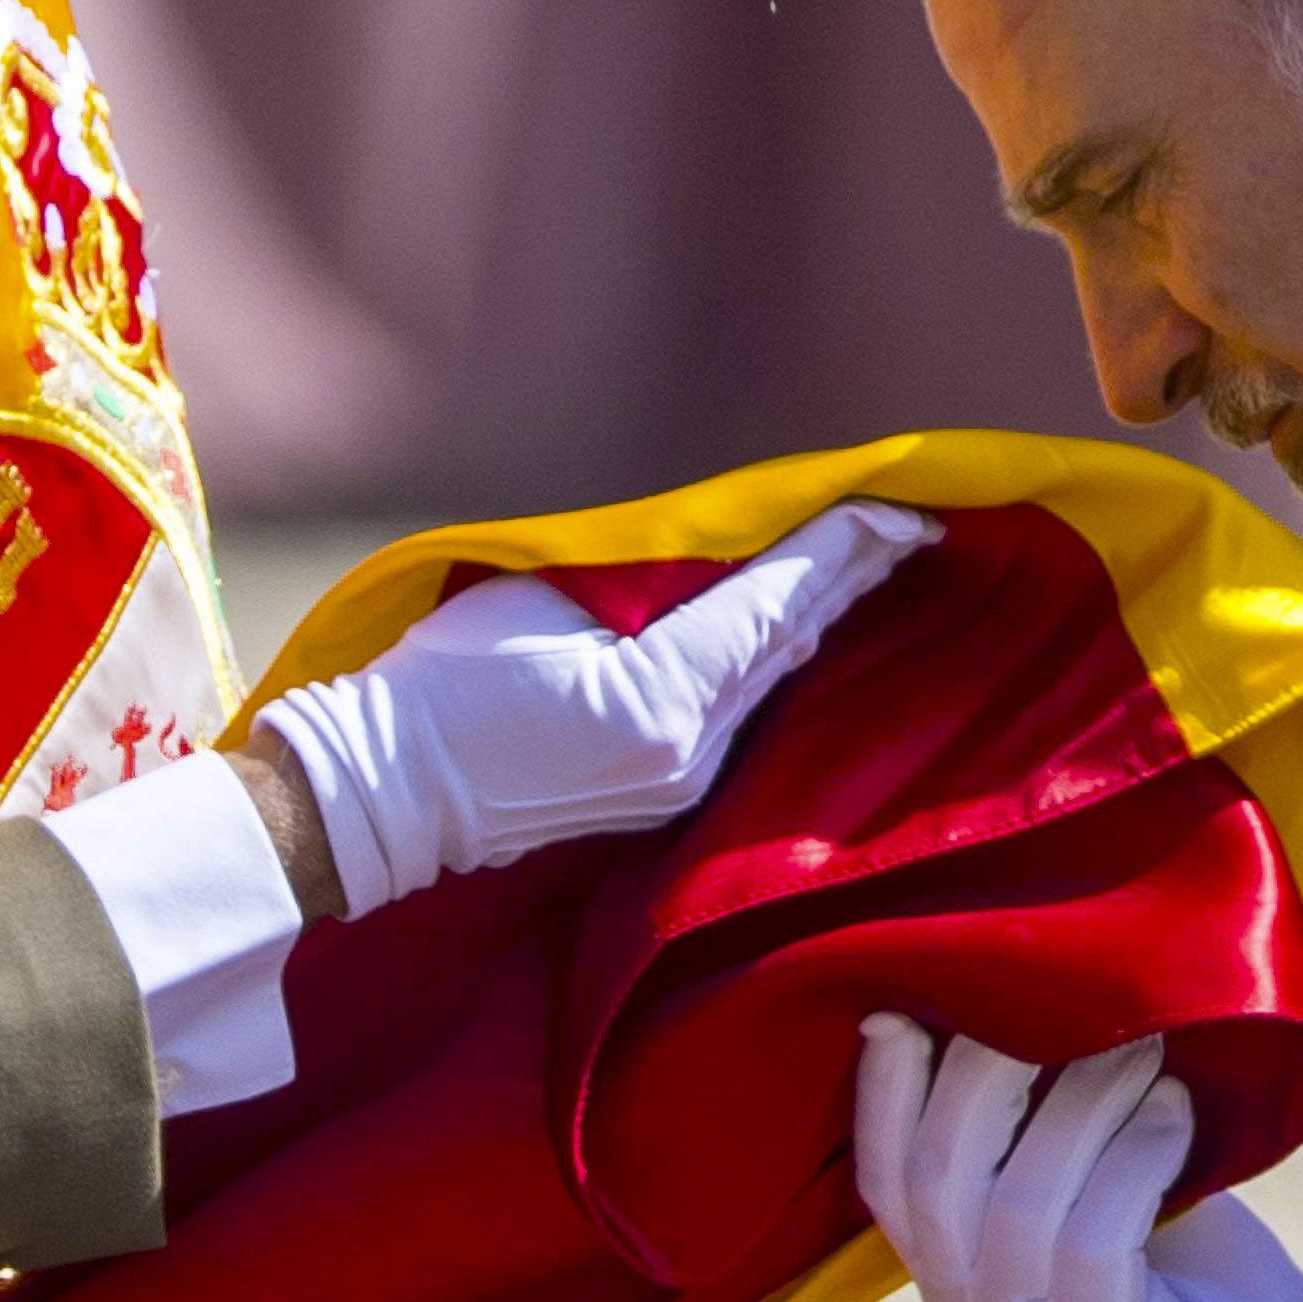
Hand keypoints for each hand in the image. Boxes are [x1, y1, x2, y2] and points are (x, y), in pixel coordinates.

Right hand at [252, 502, 936, 915]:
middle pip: (793, 645)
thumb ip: (648, 582)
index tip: (901, 507)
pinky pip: (742, 711)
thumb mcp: (546, 602)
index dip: (843, 549)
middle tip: (915, 523)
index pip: (778, 605)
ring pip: (775, 680)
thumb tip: (727, 558)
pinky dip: (776, 659)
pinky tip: (800, 627)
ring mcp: (681, 782)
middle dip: (855, 579)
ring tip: (876, 562)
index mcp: (662, 699)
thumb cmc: (445, 683)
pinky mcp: (663, 792)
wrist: (386, 794)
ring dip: (822, 617)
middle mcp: (691, 752)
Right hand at [847, 1020, 1302, 1301]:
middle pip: (936, 1181)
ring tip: (1142, 1046)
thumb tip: (1039, 1004)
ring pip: (1020, 1203)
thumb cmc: (1210, 1282)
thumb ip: (1055, 1135)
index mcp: (957, 1289)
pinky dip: (1134, 1154)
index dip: (883, 1093)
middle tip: (1054, 1000)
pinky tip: (1176, 1112)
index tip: (900, 1009)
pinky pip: (1094, 1237)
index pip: (884, 1184)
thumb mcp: (1110, 1200)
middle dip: (984, 1073)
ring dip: (1081, 1101)